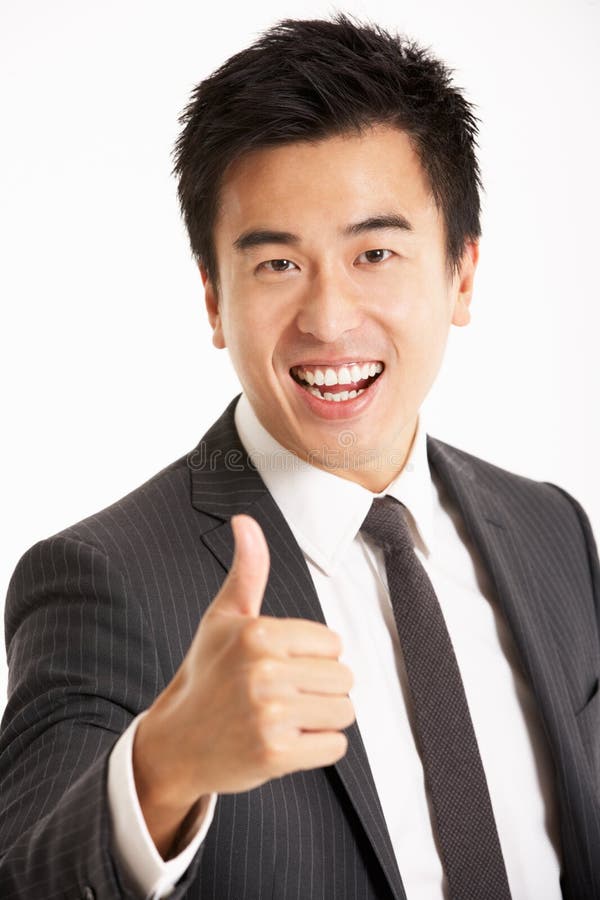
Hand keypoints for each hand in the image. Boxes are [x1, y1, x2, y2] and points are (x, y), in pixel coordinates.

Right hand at [132, 514, 354, 856]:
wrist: (176, 743)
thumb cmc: (207, 673)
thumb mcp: (223, 617)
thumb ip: (248, 571)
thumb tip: (244, 520)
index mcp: (258, 633)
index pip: (333, 644)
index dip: (312, 657)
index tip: (279, 666)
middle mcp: (264, 671)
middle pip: (344, 678)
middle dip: (320, 689)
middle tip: (281, 696)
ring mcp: (270, 715)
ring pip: (343, 711)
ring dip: (321, 718)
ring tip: (284, 717)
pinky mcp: (276, 754)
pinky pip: (335, 745)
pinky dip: (318, 747)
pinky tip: (285, 741)